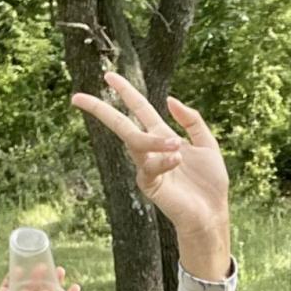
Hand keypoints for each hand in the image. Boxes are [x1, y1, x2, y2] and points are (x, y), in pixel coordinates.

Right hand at [72, 71, 229, 255]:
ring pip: (136, 142)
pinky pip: (149, 165)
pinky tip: (177, 160)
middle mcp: (151, 150)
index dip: (126, 92)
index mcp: (163, 137)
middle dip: (101, 110)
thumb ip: (192, 121)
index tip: (108, 76)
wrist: (212, 214)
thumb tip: (169, 99)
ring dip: (155, 140)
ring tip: (177, 146)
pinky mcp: (149, 184)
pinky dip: (164, 159)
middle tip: (78, 97)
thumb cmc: (210, 184)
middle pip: (120, 124)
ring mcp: (147, 167)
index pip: (140, 109)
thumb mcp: (207, 145)